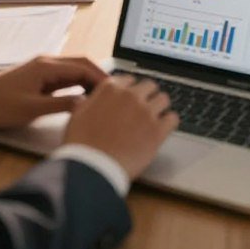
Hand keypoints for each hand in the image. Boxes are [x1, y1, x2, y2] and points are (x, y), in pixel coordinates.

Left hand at [0, 56, 107, 129]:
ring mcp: (42, 69)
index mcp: (47, 66)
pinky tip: (83, 96)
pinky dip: (77, 84)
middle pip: (81, 64)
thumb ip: (62, 105)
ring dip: (88, 80)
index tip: (116, 91)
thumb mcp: (32, 109)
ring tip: (103, 96)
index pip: (83, 67)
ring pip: (73, 70)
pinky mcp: (38, 78)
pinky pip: (64, 77)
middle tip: (115, 92)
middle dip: (99, 76)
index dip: (101, 78)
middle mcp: (47, 62)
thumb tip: (87, 105)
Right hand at [64, 74, 178, 180]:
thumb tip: (87, 98)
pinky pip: (172, 119)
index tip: (129, 100)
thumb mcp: (76, 116)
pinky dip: (169, 123)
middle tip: (143, 109)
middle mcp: (131, 95)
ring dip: (159, 107)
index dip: (129, 91)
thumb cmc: (81, 145)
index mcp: (111, 88)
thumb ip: (87, 102)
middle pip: (149, 85)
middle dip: (147, 96)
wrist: (92, 168)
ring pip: (163, 99)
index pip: (129, 80)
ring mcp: (146, 112)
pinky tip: (163, 130)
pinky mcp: (157, 130)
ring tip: (154, 119)